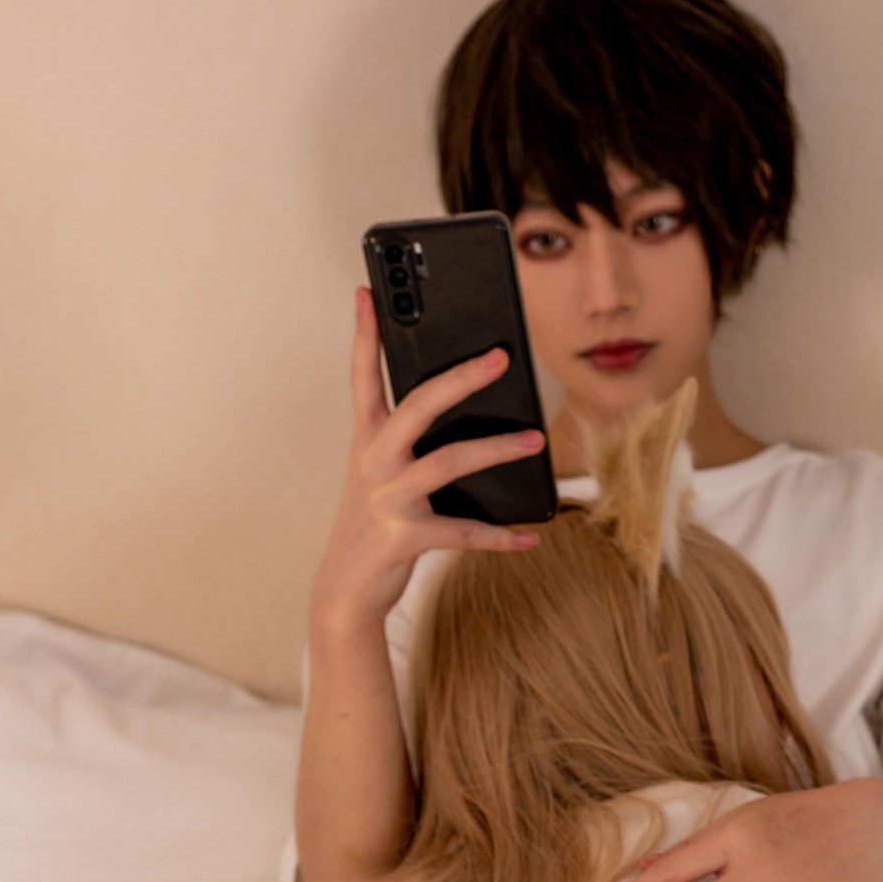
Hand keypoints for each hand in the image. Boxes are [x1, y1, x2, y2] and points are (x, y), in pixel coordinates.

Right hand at [308, 290, 548, 640]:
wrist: (346, 588)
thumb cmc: (374, 523)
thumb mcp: (382, 475)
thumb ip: (411, 443)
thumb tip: (470, 415)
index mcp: (367, 439)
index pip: (363, 377)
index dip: (364, 335)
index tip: (367, 293)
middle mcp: (374, 461)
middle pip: (419, 406)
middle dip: (460, 378)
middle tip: (499, 357)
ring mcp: (388, 498)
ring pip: (449, 461)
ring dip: (497, 448)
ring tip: (535, 439)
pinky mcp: (405, 537)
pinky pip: (462, 531)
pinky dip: (499, 537)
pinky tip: (528, 535)